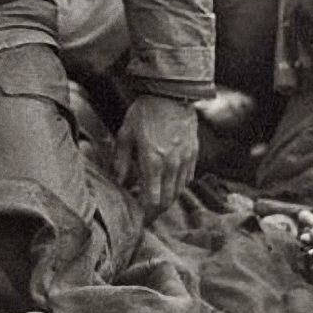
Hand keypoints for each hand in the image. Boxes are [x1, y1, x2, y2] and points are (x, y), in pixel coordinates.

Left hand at [113, 95, 198, 219]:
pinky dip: (177, 185)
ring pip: (179, 191)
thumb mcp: (125, 135)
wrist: (171, 94)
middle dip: (156, 210)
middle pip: (167, 200)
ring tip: (155, 198)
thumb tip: (118, 182)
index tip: (138, 217)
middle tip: (145, 213)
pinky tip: (168, 182)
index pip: (152, 200)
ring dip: (167, 198)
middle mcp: (172, 165)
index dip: (145, 213)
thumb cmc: (144, 113)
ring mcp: (185, 160)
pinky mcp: (194, 154)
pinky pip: (187, 178)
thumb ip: (121, 161)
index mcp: (153, 162)